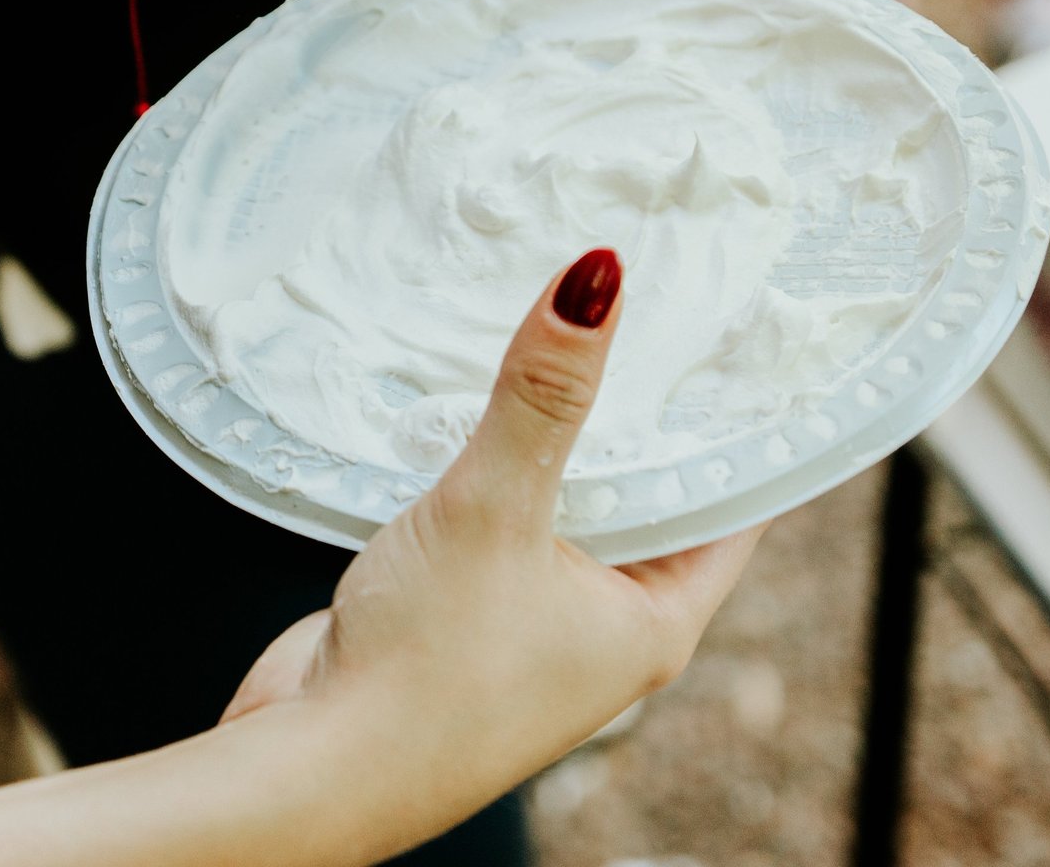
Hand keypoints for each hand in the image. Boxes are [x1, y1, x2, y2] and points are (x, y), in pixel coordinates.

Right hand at [223, 250, 765, 847]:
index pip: (731, 500)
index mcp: (655, 620)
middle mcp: (607, 628)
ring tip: (558, 343)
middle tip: (642, 308)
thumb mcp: (496, 510)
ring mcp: (536, 626)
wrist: (314, 767)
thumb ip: (541, 396)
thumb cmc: (424, 674)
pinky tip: (471, 418)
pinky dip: (494, 471)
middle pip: (648, 496)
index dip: (734, 419)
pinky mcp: (467, 615)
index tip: (732, 332)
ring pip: (567, 507)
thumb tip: (596, 283)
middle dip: (636, 414)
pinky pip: (502, 523)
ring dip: (555, 441)